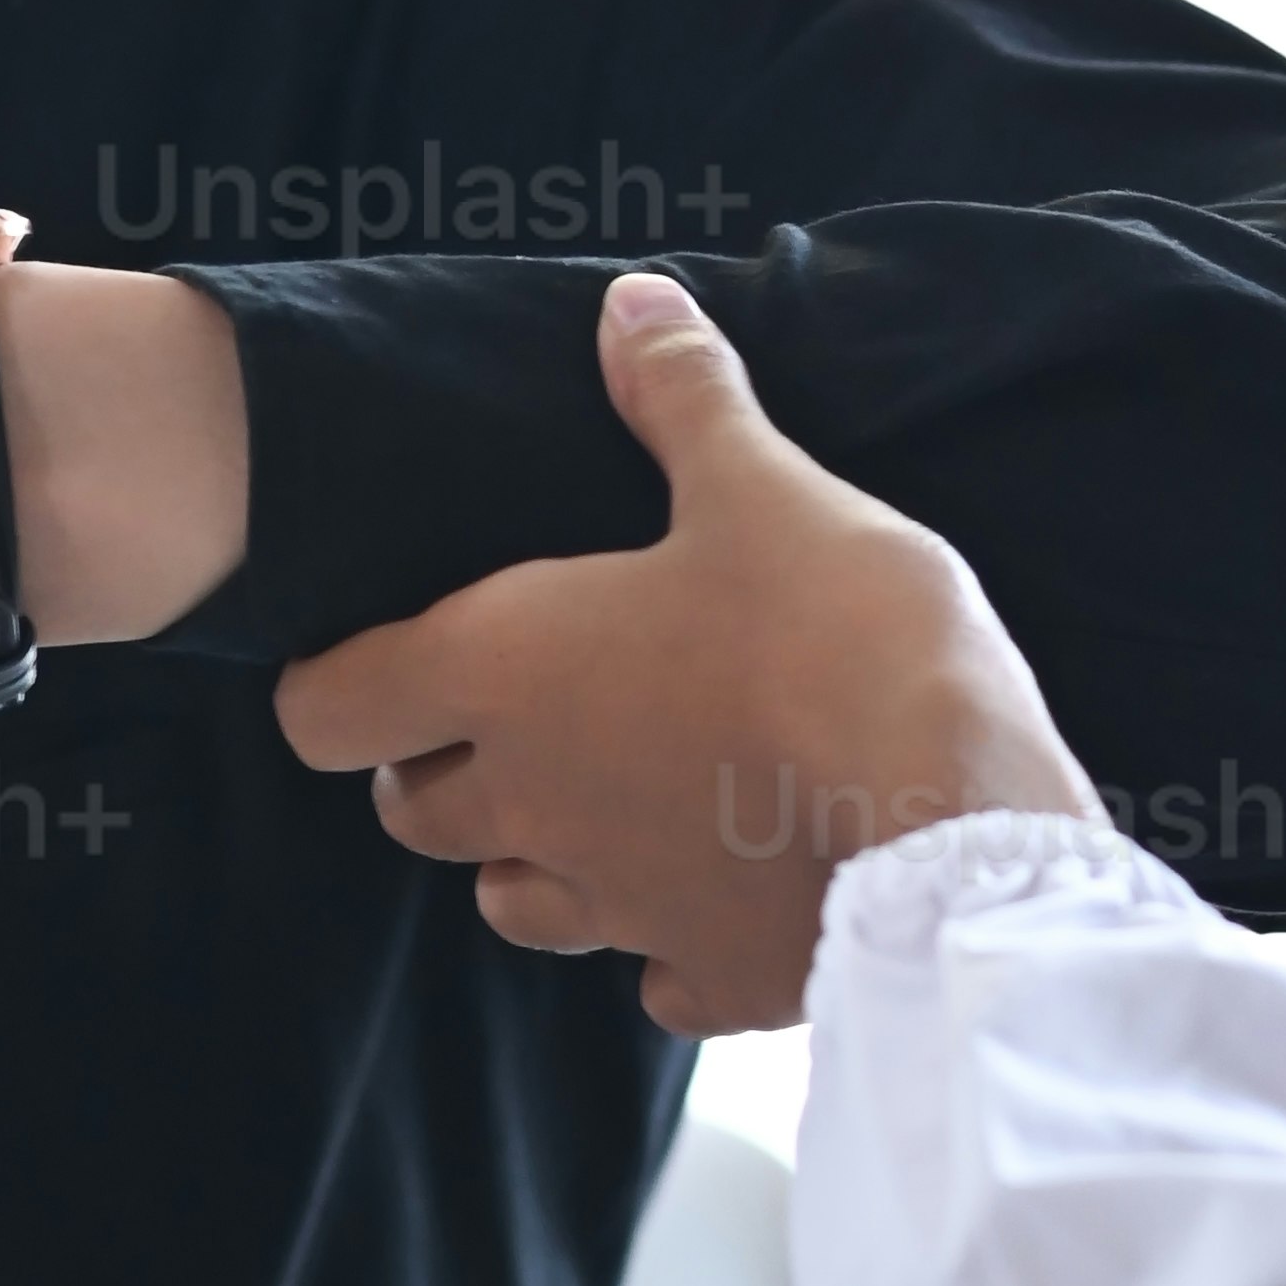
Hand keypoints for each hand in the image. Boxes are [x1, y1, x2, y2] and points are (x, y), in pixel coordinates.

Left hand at [277, 277, 1099, 1033]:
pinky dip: (667, 935)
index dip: (345, 681)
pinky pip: (651, 974)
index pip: (327, 712)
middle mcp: (533, 806)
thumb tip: (630, 305)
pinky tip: (725, 882)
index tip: (397, 649)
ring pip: (514, 899)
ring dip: (538, 852)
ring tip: (618, 789)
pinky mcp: (715, 981)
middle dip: (442, 765)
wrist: (958, 812)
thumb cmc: (836, 633)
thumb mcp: (761, 486)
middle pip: (413, 812)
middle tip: (524, 707)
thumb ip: (682, 399)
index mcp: (505, 677)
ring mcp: (620, 908)